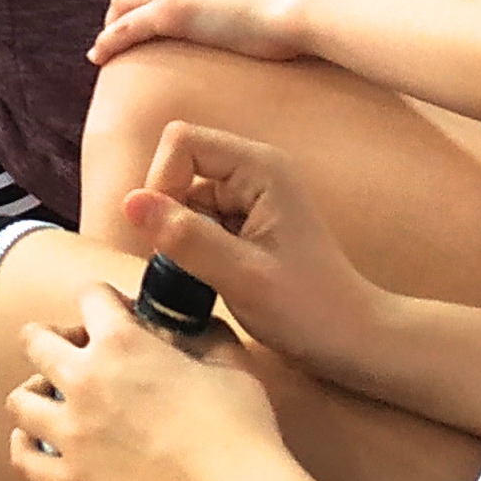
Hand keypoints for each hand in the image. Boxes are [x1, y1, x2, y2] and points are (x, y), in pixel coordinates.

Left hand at [0, 283, 286, 480]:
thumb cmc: (241, 431)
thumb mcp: (230, 364)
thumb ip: (203, 335)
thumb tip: (192, 324)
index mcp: (123, 344)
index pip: (89, 295)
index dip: (104, 301)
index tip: (117, 317)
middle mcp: (84, 380)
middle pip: (35, 340)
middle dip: (52, 339)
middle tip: (76, 355)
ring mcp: (71, 434)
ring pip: (20, 400)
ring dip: (36, 394)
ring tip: (56, 402)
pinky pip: (23, 457)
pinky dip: (27, 446)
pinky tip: (42, 445)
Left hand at [94, 0, 317, 66]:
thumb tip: (266, 8)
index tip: (164, 7)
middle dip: (133, 5)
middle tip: (131, 31)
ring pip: (125, 2)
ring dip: (113, 23)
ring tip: (108, 47)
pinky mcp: (170, 10)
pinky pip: (126, 28)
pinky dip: (108, 42)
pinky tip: (98, 58)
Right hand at [118, 125, 385, 383]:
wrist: (351, 339)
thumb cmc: (307, 309)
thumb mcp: (240, 276)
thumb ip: (184, 237)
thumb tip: (129, 203)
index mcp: (260, 167)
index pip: (182, 141)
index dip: (163, 182)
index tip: (169, 235)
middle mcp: (254, 171)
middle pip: (180, 167)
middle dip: (169, 213)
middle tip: (184, 263)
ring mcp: (250, 196)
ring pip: (184, 198)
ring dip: (180, 235)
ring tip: (204, 277)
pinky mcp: (246, 222)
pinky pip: (198, 220)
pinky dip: (192, 247)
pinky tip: (211, 278)